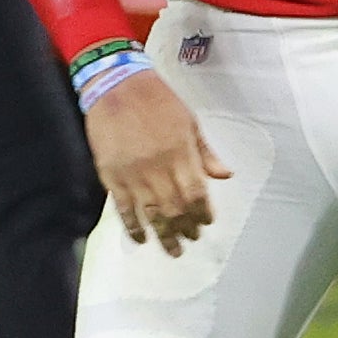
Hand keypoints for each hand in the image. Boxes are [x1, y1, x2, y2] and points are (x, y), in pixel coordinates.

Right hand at [83, 71, 231, 256]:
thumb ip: (205, 153)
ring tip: (173, 250)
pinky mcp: (111, 176)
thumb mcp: (190, 122)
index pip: (196, 192)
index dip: (203, 212)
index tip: (207, 224)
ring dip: (164, 234)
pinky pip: (123, 209)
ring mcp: (133, 174)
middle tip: (191, 241)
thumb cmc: (160, 102)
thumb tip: (225, 176)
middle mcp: (158, 167)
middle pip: (175, 207)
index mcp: (181, 153)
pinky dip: (132, 227)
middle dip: (185, 228)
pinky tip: (141, 239)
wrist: (118, 87)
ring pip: (151, 213)